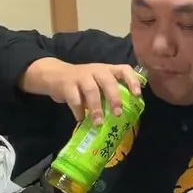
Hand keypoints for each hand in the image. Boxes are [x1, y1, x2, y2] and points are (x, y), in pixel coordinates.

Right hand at [21, 58, 142, 124]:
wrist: (55, 75)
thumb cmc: (83, 83)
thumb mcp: (98, 83)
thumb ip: (109, 94)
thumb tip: (125, 115)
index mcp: (107, 70)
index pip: (124, 69)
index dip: (132, 81)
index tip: (137, 95)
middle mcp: (96, 70)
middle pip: (108, 81)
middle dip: (114, 97)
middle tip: (118, 113)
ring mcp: (81, 76)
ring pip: (91, 90)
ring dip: (96, 108)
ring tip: (98, 123)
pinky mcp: (67, 84)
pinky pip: (74, 99)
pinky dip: (78, 111)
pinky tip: (81, 119)